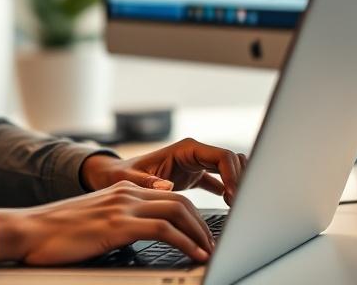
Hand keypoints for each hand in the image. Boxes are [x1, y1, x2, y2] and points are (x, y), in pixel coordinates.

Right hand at [0, 181, 213, 264]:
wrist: (29, 230)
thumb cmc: (57, 232)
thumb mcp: (96, 219)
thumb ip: (120, 219)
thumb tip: (143, 233)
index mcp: (121, 189)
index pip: (169, 195)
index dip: (193, 214)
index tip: (204, 233)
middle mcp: (125, 192)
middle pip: (180, 200)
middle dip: (203, 223)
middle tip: (215, 244)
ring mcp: (122, 206)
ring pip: (178, 210)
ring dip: (200, 232)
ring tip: (211, 251)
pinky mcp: (117, 224)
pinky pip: (163, 230)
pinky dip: (186, 242)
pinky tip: (195, 255)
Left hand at [80, 138, 247, 204]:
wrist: (116, 176)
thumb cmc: (121, 175)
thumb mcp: (130, 179)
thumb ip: (147, 182)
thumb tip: (166, 186)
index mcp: (184, 149)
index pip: (221, 156)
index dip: (234, 175)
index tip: (235, 196)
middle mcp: (194, 153)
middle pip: (231, 161)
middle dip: (240, 180)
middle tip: (240, 206)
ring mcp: (196, 164)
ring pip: (229, 168)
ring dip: (237, 183)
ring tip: (236, 207)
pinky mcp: (196, 176)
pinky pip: (221, 180)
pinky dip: (229, 191)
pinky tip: (229, 206)